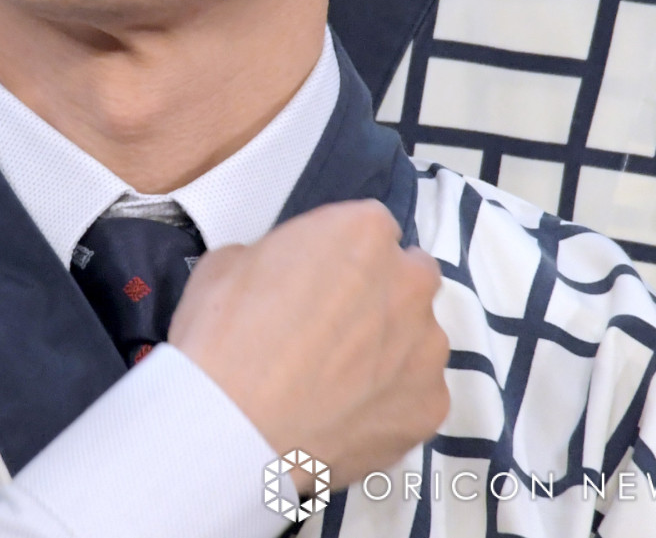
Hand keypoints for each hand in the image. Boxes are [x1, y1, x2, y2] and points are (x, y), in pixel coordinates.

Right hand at [168, 199, 448, 490]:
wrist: (233, 427)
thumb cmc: (225, 333)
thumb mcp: (233, 260)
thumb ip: (281, 257)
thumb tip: (285, 277)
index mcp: (363, 231)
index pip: (370, 228)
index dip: (343, 253)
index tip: (319, 278)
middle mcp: (409, 283)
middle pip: (408, 276)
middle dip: (380, 294)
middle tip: (333, 325)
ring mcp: (427, 349)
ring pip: (417, 337)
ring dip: (390, 347)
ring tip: (338, 378)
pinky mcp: (429, 407)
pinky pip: (415, 393)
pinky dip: (389, 400)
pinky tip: (347, 412)